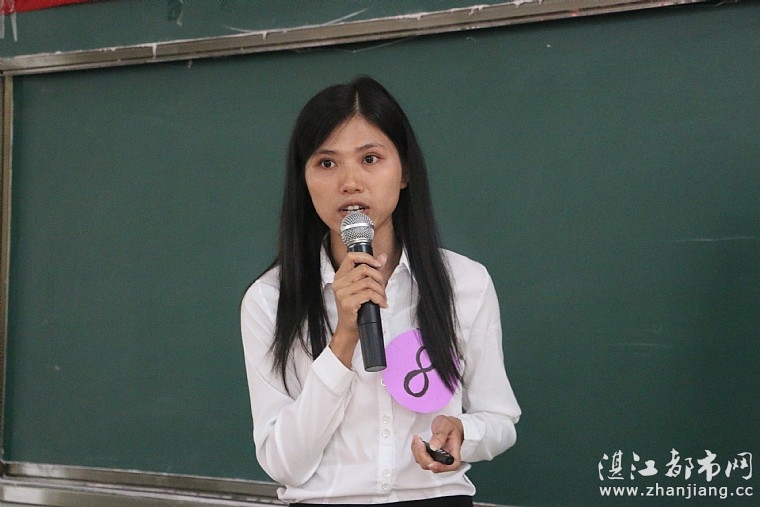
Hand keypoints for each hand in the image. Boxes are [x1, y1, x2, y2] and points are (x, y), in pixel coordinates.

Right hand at [329, 251, 387, 366]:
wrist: (349, 328)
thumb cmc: (356, 308)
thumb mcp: (364, 287)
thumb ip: (373, 271)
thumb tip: (383, 257)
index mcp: (341, 276)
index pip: (351, 257)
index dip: (366, 257)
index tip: (378, 264)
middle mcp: (339, 283)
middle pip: (364, 269)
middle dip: (379, 277)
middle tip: (383, 288)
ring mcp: (341, 293)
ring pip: (368, 282)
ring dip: (380, 291)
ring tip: (382, 298)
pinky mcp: (347, 303)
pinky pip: (369, 294)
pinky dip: (379, 298)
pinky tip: (381, 304)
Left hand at [411, 415, 463, 472]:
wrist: (446, 424)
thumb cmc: (448, 425)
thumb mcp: (445, 425)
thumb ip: (440, 436)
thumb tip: (434, 447)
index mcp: (454, 451)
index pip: (453, 465)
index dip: (443, 467)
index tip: (433, 463)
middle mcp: (445, 458)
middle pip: (435, 467)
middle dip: (424, 456)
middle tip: (420, 442)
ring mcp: (436, 459)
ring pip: (425, 464)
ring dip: (418, 452)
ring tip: (418, 439)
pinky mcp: (429, 457)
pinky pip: (420, 459)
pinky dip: (416, 450)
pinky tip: (417, 442)